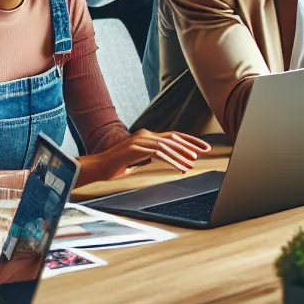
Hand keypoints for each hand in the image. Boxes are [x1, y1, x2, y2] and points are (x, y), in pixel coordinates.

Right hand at [79, 130, 211, 183]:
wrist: (97, 168)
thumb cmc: (116, 166)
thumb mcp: (137, 160)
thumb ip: (149, 156)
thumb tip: (163, 158)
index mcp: (146, 137)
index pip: (172, 136)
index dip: (188, 141)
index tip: (202, 148)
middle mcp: (144, 135)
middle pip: (173, 137)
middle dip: (191, 144)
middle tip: (206, 150)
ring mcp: (139, 140)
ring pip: (167, 145)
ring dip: (182, 154)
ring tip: (193, 162)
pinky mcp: (135, 149)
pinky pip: (158, 154)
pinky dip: (172, 160)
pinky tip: (180, 167)